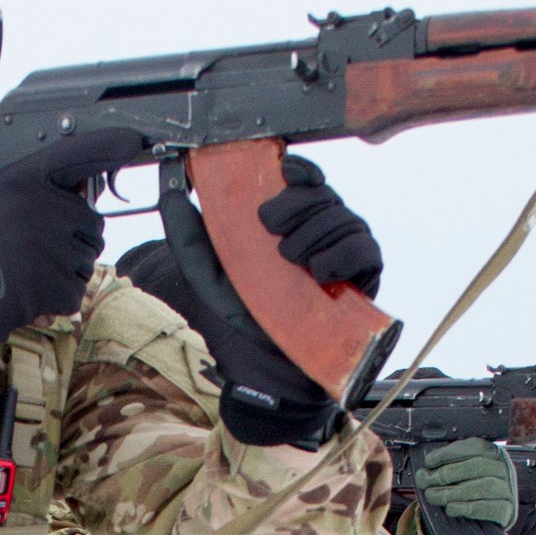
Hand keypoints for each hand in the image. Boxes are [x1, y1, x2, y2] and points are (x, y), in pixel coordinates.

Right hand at [0, 129, 143, 350]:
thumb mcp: (2, 198)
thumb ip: (42, 189)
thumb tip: (89, 185)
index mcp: (23, 180)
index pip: (76, 154)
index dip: (107, 146)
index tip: (133, 140)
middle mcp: (40, 207)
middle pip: (93, 224)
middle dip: (75, 241)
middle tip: (36, 249)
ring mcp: (51, 246)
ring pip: (88, 260)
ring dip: (67, 271)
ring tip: (30, 270)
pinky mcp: (55, 283)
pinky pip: (77, 290)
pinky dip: (60, 298)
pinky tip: (33, 291)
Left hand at [146, 154, 387, 448]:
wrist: (272, 365)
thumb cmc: (246, 315)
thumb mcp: (209, 274)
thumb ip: (189, 235)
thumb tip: (170, 193)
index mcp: (291, 220)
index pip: (305, 177)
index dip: (299, 169)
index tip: (283, 173)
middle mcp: (321, 230)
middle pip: (323, 194)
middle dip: (297, 205)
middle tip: (272, 230)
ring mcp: (345, 250)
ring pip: (343, 217)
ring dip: (314, 233)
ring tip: (291, 262)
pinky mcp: (365, 275)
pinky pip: (363, 249)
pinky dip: (342, 255)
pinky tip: (319, 273)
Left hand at [418, 439, 518, 526]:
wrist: (489, 518)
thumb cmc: (470, 490)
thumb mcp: (460, 473)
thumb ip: (445, 468)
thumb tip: (424, 474)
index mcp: (492, 453)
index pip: (474, 447)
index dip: (449, 453)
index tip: (428, 462)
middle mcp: (504, 468)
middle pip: (477, 466)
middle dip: (446, 473)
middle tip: (425, 481)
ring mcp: (508, 489)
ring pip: (483, 486)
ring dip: (452, 492)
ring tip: (432, 496)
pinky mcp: (507, 510)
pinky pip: (488, 507)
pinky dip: (467, 507)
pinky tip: (451, 509)